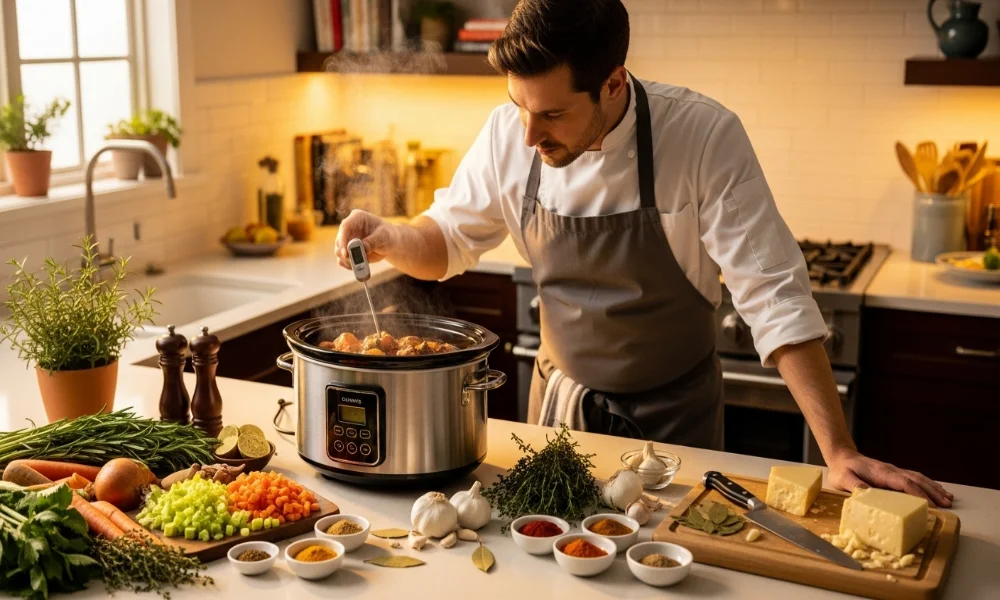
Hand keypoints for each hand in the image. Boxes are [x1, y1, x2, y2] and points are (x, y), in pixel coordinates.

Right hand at [334, 210, 395, 268]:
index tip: (346, 253)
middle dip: (345, 254)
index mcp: (356, 218)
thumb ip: (372, 242)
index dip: (343, 240)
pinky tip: (357, 268)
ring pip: (339, 252)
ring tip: (360, 266)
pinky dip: (348, 265)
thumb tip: (362, 248)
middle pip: (339, 241)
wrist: (389, 243)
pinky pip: (343, 260)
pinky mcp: (347, 251)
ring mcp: (346, 240)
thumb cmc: (387, 235)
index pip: (345, 227)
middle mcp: (348, 228)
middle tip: (356, 263)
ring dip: (348, 261)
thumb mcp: (383, 236)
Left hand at [826, 449, 953, 507]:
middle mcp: (891, 471)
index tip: (929, 504)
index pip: (903, 483)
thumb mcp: (843, 479)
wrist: (842, 456)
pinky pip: (914, 478)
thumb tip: (867, 494)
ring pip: (918, 478)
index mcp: (881, 473)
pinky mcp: (894, 474)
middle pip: (916, 480)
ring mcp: (894, 471)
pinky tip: (936, 490)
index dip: (917, 493)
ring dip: (934, 488)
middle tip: (947, 504)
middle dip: (932, 492)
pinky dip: (928, 484)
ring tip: (948, 499)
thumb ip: (854, 486)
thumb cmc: (842, 470)